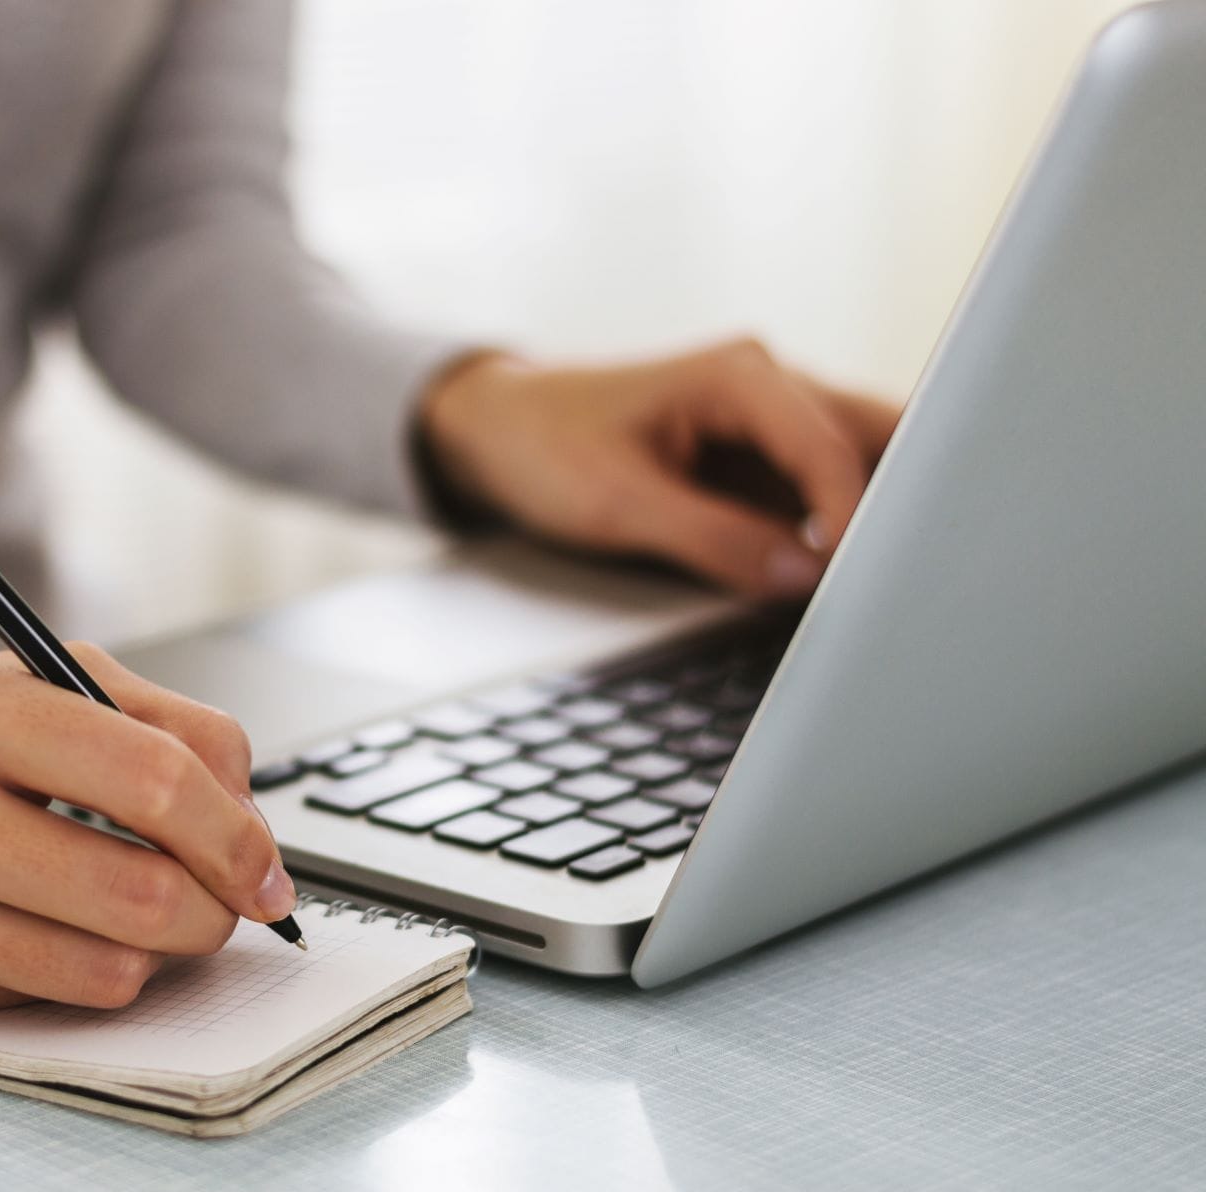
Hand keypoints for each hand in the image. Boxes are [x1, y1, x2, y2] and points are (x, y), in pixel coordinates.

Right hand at [0, 642, 292, 1017]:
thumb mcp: (20, 679)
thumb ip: (150, 719)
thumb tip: (245, 808)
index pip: (150, 777)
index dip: (235, 835)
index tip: (267, 869)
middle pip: (136, 892)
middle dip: (211, 911)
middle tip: (222, 906)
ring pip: (94, 971)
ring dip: (153, 956)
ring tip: (143, 919)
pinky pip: (27, 1003)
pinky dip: (72, 977)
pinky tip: (53, 935)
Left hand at [418, 340, 900, 595]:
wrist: (499, 430)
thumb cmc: (545, 448)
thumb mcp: (618, 504)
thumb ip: (714, 540)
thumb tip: (804, 578)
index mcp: (741, 374)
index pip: (831, 449)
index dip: (857, 520)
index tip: (861, 582)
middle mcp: (772, 388)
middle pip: (879, 441)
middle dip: (906, 504)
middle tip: (920, 577)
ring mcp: (774, 426)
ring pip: (865, 468)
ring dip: (880, 522)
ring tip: (892, 587)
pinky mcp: (764, 465)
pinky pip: (826, 497)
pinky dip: (845, 536)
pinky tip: (850, 582)